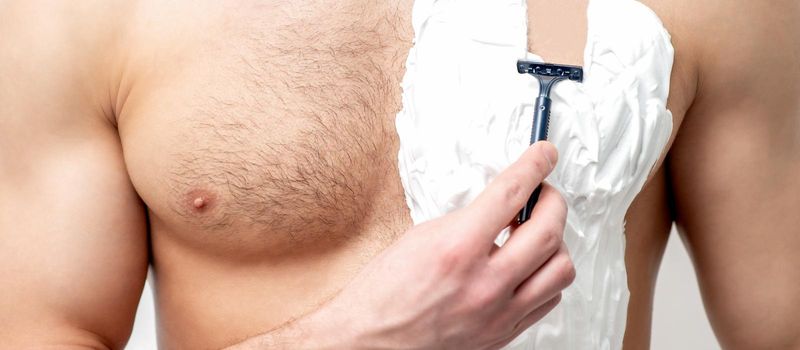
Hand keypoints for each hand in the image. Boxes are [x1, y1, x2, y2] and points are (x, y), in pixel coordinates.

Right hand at [312, 141, 573, 349]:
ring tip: (535, 233)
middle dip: (553, 201)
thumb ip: (467, 220)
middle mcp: (483, 284)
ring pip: (560, 268)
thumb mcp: (420, 238)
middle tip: (543, 193)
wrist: (370, 343)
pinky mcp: (503, 333)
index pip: (511, 193)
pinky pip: (549, 299)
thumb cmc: (383, 294)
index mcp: (456, 249)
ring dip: (555, 242)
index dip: (535, 166)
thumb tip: (502, 205)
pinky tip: (529, 266)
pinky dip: (546, 276)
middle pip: (548, 230)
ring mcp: (497, 313)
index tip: (544, 155)